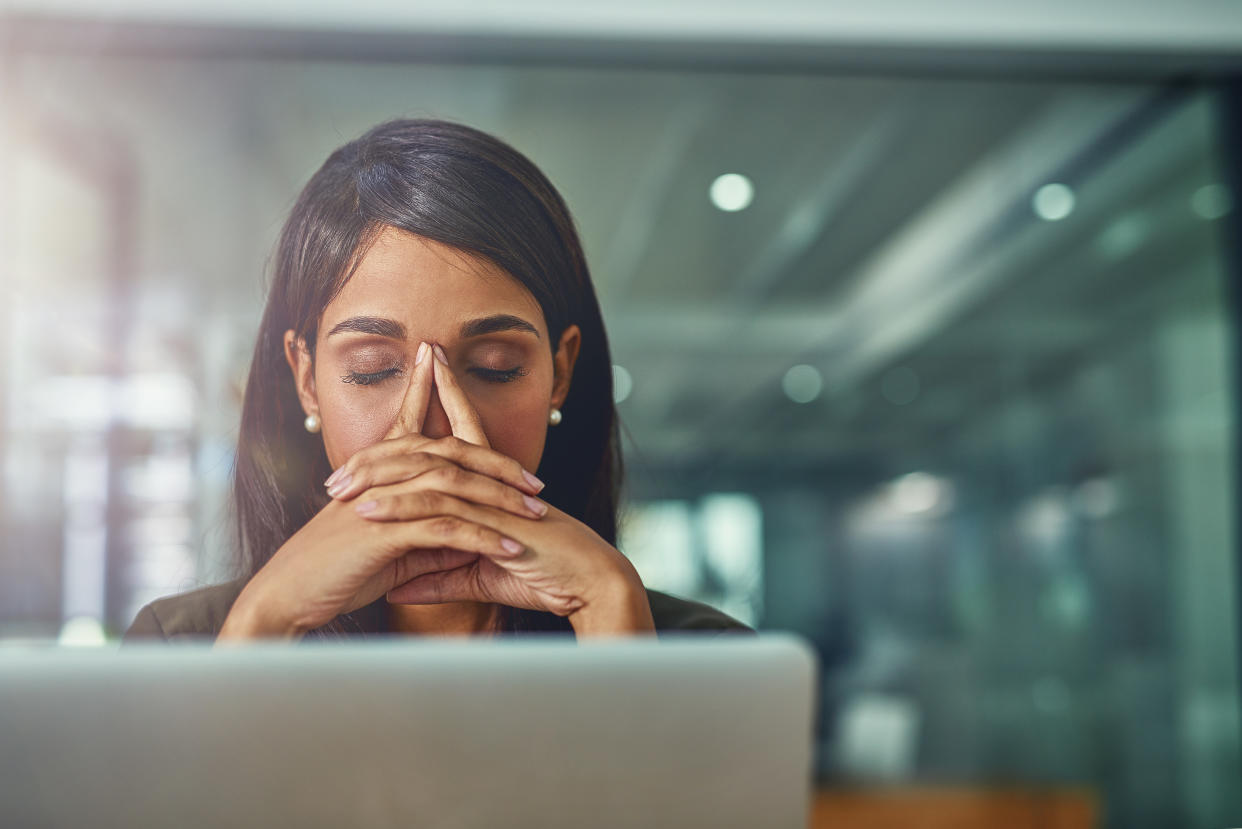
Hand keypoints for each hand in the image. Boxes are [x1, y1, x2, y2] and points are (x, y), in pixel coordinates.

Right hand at [218, 343, 545, 639]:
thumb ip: (425, 535)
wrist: (285, 597)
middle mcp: (381, 475)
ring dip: (500, 500)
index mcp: (378, 472)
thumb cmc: (332, 574)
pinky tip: (511, 548)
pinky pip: (445, 527)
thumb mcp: (388, 550)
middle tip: (536, 483)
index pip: (425, 435)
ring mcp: (382, 499)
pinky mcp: (383, 530)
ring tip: (536, 514)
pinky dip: (482, 536)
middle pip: (452, 453)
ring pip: (454, 485)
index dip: (463, 429)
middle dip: (499, 465)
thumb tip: (468, 534)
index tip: (510, 452)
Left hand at [339, 346, 655, 635]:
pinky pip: (440, 510)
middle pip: (430, 448)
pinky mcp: (493, 519)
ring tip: (338, 489)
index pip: (459, 435)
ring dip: (379, 479)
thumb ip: (439, 577)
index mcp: (491, 486)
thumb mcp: (480, 577)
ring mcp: (491, 496)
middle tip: (340, 463)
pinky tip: (369, 512)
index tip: (414, 379)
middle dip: (384, 449)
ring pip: (427, 474)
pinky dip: (402, 510)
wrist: (589, 586)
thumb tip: (398, 584)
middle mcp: (490, 482)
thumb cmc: (545, 578)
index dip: (438, 403)